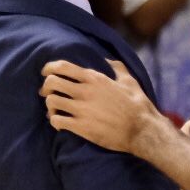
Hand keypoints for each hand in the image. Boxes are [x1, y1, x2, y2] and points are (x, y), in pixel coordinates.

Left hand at [41, 59, 160, 153]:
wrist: (143, 129)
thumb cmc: (138, 105)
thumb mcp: (130, 82)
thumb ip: (118, 68)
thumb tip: (108, 60)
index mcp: (96, 79)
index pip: (63, 67)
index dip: (49, 68)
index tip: (46, 73)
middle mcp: (86, 92)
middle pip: (51, 82)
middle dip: (46, 87)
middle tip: (49, 94)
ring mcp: (82, 109)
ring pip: (51, 101)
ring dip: (50, 106)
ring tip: (56, 111)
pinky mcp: (80, 126)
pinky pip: (56, 120)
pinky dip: (55, 122)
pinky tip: (62, 124)